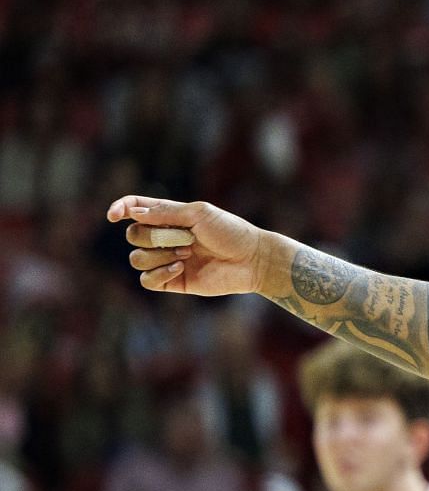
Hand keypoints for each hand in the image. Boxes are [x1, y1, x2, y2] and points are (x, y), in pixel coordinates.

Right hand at [108, 196, 267, 296]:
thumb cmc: (231, 232)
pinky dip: (158, 274)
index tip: (114, 216)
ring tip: (187, 254)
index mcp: (169, 216)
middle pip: (133, 235)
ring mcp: (167, 260)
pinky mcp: (172, 281)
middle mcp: (164, 237)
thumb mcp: (199, 214)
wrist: (253, 260)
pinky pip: (146, 280)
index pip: (134, 209)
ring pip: (137, 258)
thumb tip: (133, 213)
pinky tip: (180, 269)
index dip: (120, 209)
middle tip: (186, 239)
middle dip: (154, 237)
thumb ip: (165, 212)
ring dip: (159, 256)